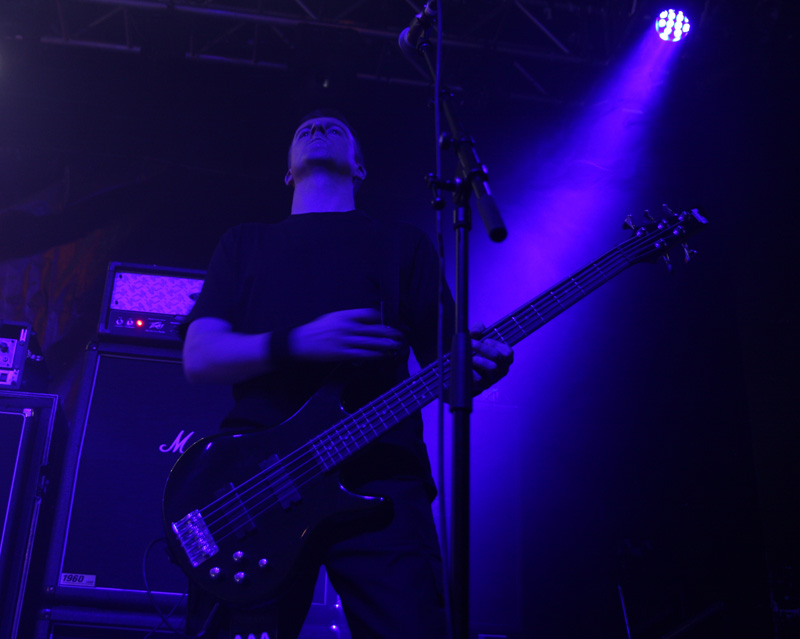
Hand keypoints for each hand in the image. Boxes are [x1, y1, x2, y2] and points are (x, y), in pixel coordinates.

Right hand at [290, 308, 404, 362]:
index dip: (379, 318)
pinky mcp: (342, 353)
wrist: (301, 342)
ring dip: (384, 344)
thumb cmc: (316, 330)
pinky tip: (381, 356)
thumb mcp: (332, 318)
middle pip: (372, 329)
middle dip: (387, 332)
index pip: (367, 314)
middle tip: (399, 334)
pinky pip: (361, 354)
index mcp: (344, 316)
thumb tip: (364, 320)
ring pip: (369, 342)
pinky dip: (373, 355)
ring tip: (395, 345)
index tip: (387, 322)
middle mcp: (347, 327)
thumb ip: (348, 318)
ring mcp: (345, 341)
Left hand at [470, 324, 513, 393]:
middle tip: (471, 343)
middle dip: (482, 348)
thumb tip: (475, 331)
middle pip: (496, 357)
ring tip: (470, 357)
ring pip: (492, 368)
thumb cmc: (475, 353)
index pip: (508, 352)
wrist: (465, 372)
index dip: (497, 345)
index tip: (486, 340)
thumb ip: (478, 330)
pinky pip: (480, 380)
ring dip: (480, 360)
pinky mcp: (483, 386)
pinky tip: (466, 367)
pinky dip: (472, 372)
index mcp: (503, 358)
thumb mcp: (477, 338)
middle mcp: (501, 369)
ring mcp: (493, 378)